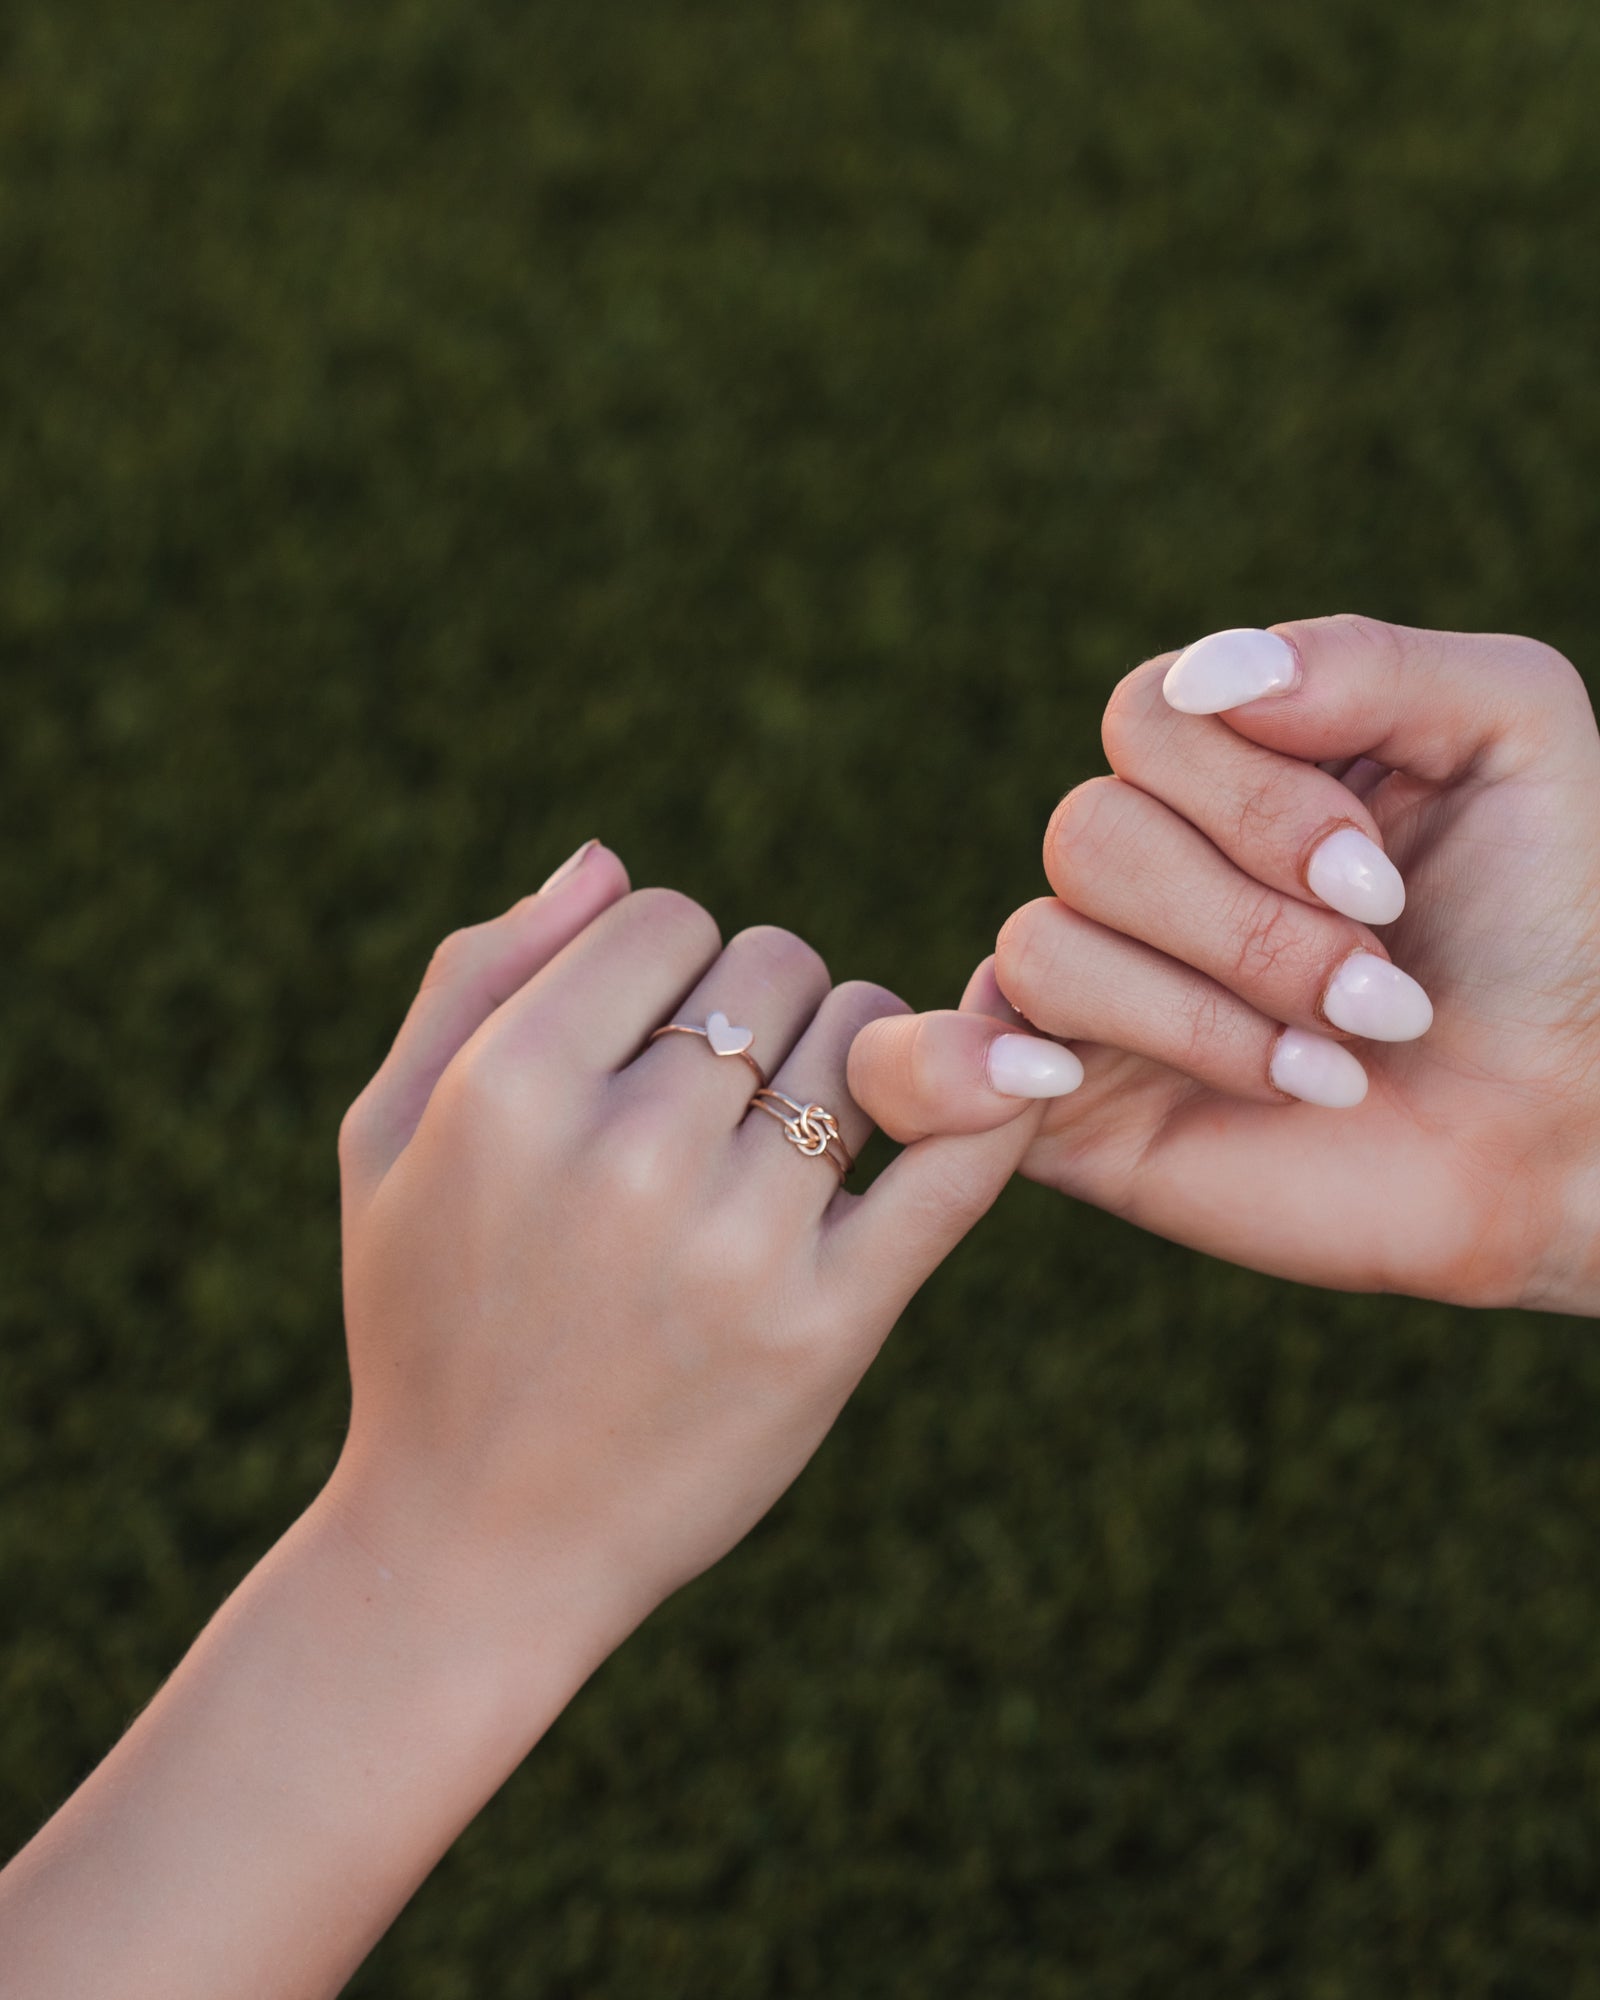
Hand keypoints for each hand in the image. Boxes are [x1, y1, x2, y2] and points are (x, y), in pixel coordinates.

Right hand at [330, 839, 1036, 1645]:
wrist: (476, 1547)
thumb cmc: (428, 1321)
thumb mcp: (388, 1134)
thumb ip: (477, 974)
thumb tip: (607, 858)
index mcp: (509, 1093)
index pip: (663, 918)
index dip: (662, 964)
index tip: (644, 1037)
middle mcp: (630, 1157)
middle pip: (774, 965)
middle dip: (753, 1006)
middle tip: (715, 1097)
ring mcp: (739, 1246)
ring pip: (867, 1036)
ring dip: (848, 1051)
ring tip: (789, 1128)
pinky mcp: (830, 1327)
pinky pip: (954, 1168)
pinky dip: (1002, 1093)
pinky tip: (1026, 1055)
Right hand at [848, 615, 1599, 1311]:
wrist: (1564, 1136)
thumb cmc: (1545, 935)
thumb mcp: (1514, 738)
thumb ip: (1369, 659)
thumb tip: (1207, 680)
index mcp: (1228, 769)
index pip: (1148, 719)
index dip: (1254, 799)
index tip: (1382, 881)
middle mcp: (1149, 866)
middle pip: (1091, 832)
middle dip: (1253, 924)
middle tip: (1382, 997)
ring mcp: (1099, 985)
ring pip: (1048, 940)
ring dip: (1209, 1012)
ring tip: (1331, 1067)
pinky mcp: (1063, 1106)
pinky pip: (963, 1049)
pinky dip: (1023, 1056)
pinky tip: (1115, 1083)